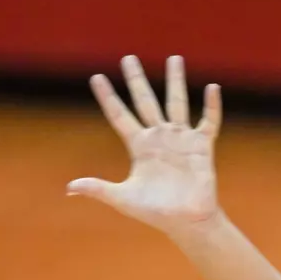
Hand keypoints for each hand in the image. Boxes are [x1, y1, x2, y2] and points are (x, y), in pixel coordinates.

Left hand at [67, 55, 223, 238]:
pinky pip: (208, 121)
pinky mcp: (201, 146)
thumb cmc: (154, 212)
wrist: (185, 221)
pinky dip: (211, 106)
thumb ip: (98, 189)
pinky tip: (211, 88)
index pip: (119, 116)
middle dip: (136, 80)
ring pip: (176, 103)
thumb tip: (70, 187)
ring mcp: (180, 139)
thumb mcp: (123, 198)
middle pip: (145, 101)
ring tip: (174, 58)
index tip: (96, 77)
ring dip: (175, 81)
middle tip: (128, 57)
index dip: (108, 97)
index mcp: (139, 147)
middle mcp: (158, 138)